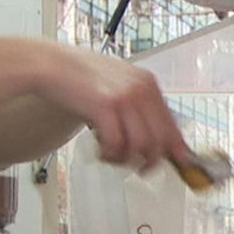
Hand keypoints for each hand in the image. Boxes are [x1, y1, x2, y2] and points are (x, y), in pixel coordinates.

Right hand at [37, 45, 190, 168]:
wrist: (54, 65)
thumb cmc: (82, 77)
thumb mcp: (120, 85)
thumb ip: (138, 107)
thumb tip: (156, 139)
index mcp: (148, 84)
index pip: (173, 125)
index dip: (177, 150)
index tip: (179, 165)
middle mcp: (141, 89)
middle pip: (160, 140)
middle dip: (150, 161)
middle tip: (139, 168)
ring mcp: (125, 97)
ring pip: (140, 145)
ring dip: (126, 159)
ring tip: (112, 155)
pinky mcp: (106, 106)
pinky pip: (117, 143)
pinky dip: (110, 154)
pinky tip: (101, 150)